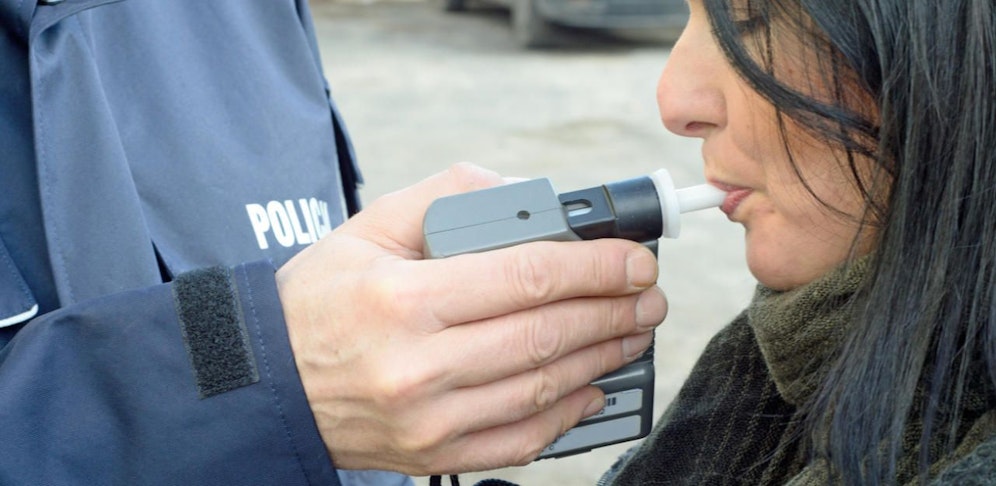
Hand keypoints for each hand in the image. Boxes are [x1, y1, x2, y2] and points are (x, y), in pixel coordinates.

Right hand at [276, 163, 667, 474]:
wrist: (268, 381)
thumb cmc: (319, 298)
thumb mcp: (369, 228)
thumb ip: (448, 197)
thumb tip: (526, 198)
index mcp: (403, 299)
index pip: (525, 277)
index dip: (595, 266)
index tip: (634, 258)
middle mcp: (418, 365)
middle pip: (545, 334)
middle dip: (613, 311)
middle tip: (649, 295)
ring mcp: (429, 419)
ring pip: (543, 388)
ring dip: (603, 358)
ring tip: (633, 332)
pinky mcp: (434, 453)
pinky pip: (520, 439)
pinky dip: (568, 414)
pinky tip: (593, 386)